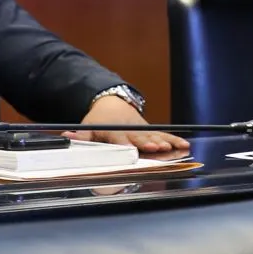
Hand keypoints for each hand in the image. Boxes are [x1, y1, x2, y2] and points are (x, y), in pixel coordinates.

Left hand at [69, 95, 188, 154]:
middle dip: (149, 143)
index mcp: (114, 130)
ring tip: (175, 147)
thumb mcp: (87, 127)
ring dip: (166, 142)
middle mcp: (131, 130)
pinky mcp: (150, 130)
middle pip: (141, 138)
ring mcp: (142, 130)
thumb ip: (81, 136)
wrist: (112, 103)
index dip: (125, 144)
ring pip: (155, 136)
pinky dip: (174, 140)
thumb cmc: (99, 120)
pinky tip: (184, 144)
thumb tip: (68, 137)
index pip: (120, 138)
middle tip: (157, 147)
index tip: (131, 150)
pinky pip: (164, 135)